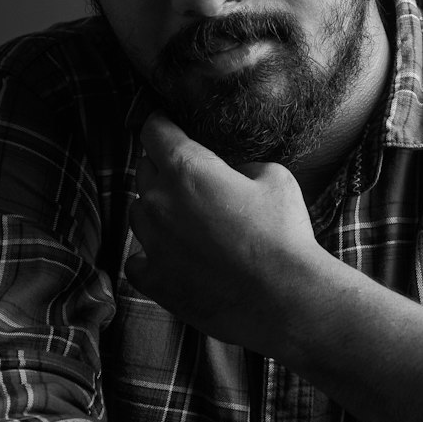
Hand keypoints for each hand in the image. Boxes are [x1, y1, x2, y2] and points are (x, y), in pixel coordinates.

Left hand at [126, 112, 325, 349]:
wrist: (284, 298)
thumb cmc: (283, 234)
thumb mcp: (274, 176)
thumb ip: (240, 167)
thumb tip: (232, 176)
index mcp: (186, 169)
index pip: (154, 131)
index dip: (161, 123)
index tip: (167, 124)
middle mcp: (158, 203)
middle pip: (145, 171)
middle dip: (164, 167)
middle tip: (191, 177)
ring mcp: (151, 244)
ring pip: (139, 214)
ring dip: (158, 211)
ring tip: (189, 221)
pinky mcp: (154, 281)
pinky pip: (139, 258)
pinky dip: (153, 254)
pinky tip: (178, 258)